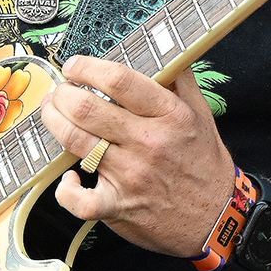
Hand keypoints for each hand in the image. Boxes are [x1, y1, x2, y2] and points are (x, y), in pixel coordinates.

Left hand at [40, 56, 237, 258]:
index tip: (75, 66)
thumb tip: (162, 52)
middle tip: (60, 91)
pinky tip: (69, 176)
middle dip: (63, 94)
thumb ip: (180, 80)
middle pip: (87, 108)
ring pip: (75, 141)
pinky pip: (78, 199)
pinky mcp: (118, 206)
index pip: (119, 80)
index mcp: (169, 115)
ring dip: (54, 123)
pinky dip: (66, 189)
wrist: (217, 219)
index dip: (87, 68)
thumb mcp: (201, 115)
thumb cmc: (205, 165)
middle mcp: (148, 143)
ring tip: (53, 114)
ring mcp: (130, 176)